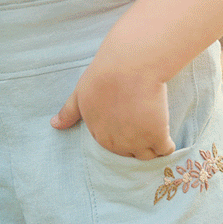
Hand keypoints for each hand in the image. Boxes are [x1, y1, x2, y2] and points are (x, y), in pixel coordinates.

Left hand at [50, 60, 175, 159]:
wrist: (129, 67)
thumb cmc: (103, 75)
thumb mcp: (79, 94)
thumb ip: (68, 112)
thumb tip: (54, 125)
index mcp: (99, 135)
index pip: (112, 148)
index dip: (122, 139)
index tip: (130, 129)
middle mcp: (118, 143)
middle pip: (130, 155)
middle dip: (137, 147)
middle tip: (146, 131)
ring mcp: (138, 141)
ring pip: (148, 157)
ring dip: (153, 150)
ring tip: (158, 137)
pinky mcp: (157, 136)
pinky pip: (166, 151)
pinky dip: (168, 146)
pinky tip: (168, 136)